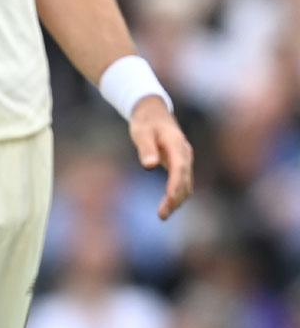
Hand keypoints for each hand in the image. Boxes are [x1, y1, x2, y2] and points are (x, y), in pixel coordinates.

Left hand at [129, 97, 193, 219]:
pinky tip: (168, 205)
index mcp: (176, 144)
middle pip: (185, 180)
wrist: (153, 112)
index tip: (169, 199)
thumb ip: (146, 148)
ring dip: (177, 199)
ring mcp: (184, 159)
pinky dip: (177, 194)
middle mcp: (184, 154)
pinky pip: (182, 182)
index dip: (176, 184)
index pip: (179, 168)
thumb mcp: (141, 132)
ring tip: (163, 215)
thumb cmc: (145, 122)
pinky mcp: (180, 164)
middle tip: (162, 215)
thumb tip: (149, 166)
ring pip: (186, 184)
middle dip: (176, 198)